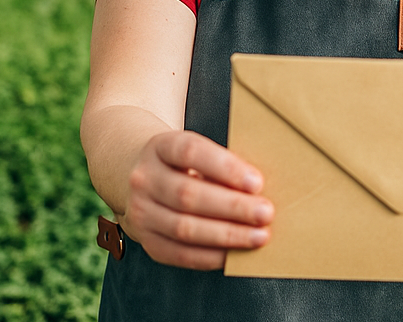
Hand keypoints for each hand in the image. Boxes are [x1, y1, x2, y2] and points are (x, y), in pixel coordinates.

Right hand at [120, 130, 274, 270]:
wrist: (137, 175)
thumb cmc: (182, 163)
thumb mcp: (194, 150)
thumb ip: (221, 164)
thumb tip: (258, 190)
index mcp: (160, 146)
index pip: (190, 152)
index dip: (224, 167)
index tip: (256, 182)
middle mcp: (144, 178)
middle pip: (188, 194)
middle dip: (232, 207)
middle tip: (265, 213)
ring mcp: (140, 211)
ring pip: (184, 227)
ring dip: (226, 235)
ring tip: (258, 236)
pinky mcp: (145, 239)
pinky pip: (178, 254)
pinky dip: (209, 256)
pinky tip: (234, 254)